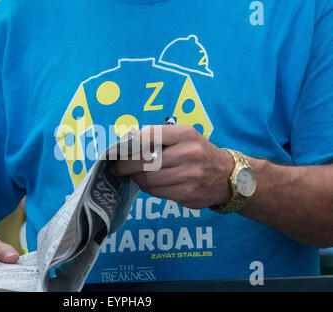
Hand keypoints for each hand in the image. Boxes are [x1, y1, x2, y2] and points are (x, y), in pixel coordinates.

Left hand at [111, 125, 233, 208]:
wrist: (228, 176)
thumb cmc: (198, 153)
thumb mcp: (184, 137)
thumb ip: (159, 138)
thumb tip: (126, 146)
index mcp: (185, 134)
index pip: (149, 136)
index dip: (129, 145)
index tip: (118, 151)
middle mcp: (189, 153)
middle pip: (145, 162)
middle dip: (126, 166)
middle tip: (116, 167)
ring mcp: (190, 175)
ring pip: (149, 179)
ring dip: (136, 178)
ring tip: (133, 175)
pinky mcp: (188, 194)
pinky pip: (157, 192)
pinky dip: (148, 188)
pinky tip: (147, 183)